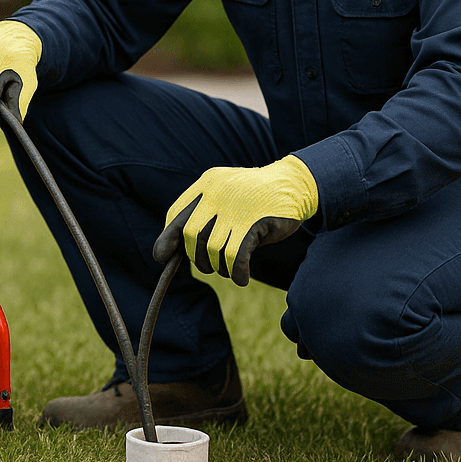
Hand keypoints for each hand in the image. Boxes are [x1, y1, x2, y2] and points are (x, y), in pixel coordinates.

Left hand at [152, 156, 318, 285]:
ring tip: (229, 270)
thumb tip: (168, 251)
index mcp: (208, 183)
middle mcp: (217, 192)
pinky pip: (235, 257)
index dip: (168, 239)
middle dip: (196, 258)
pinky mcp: (255, 222)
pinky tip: (241, 278)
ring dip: (219, 268)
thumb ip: (202, 215)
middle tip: (209, 266)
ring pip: (213, 249)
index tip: (165, 256)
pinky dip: (236, 273)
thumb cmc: (257, 197)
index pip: (176, 215)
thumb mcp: (227, 196)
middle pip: (191, 236)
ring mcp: (236, 207)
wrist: (295, 184)